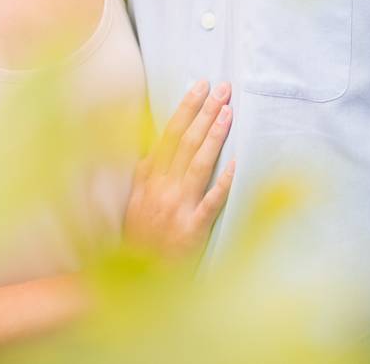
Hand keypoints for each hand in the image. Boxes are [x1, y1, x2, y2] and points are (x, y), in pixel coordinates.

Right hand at [122, 80, 236, 260]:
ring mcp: (177, 208)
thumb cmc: (138, 240)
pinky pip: (210, 203)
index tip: (201, 87)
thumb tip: (154, 148)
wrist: (136, 282)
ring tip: (229, 113)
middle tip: (223, 89)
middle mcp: (161, 188)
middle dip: (205, 112)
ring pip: (198, 164)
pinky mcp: (192, 230)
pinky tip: (235, 164)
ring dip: (214, 137)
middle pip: (186, 142)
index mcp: (147, 178)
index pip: (169, 134)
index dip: (187, 109)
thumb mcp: (133, 202)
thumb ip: (145, 175)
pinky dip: (222, 183)